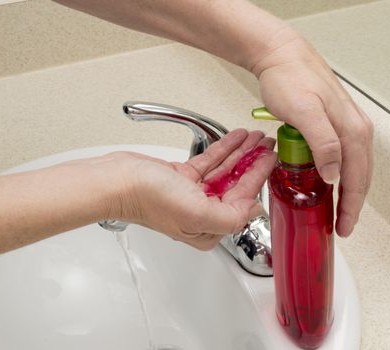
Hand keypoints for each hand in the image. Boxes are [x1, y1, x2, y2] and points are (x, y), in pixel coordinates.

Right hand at [112, 129, 275, 250]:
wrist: (117, 180)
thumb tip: (255, 210)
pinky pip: (210, 161)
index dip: (259, 178)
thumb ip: (231, 217)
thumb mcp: (197, 214)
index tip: (272, 160)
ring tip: (256, 137)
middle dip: (254, 162)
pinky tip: (236, 138)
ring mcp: (193, 194)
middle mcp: (203, 214)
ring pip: (225, 170)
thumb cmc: (148, 199)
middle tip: (268, 144)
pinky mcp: (183, 177)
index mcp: (209, 229)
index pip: (243, 201)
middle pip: (237, 184)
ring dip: (242, 152)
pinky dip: (224, 148)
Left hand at [251, 29, 373, 236]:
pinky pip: (345, 156)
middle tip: (343, 226)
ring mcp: (347, 125)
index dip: (351, 206)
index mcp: (353, 130)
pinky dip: (341, 174)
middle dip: (353, 204)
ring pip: (354, 167)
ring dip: (348, 191)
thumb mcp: (303, 112)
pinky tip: (330, 182)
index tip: (344, 227)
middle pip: (361, 176)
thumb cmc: (290, 80)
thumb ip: (322, 142)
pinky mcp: (335, 123)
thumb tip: (336, 174)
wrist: (281, 56)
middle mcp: (356, 128)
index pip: (357, 178)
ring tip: (339, 211)